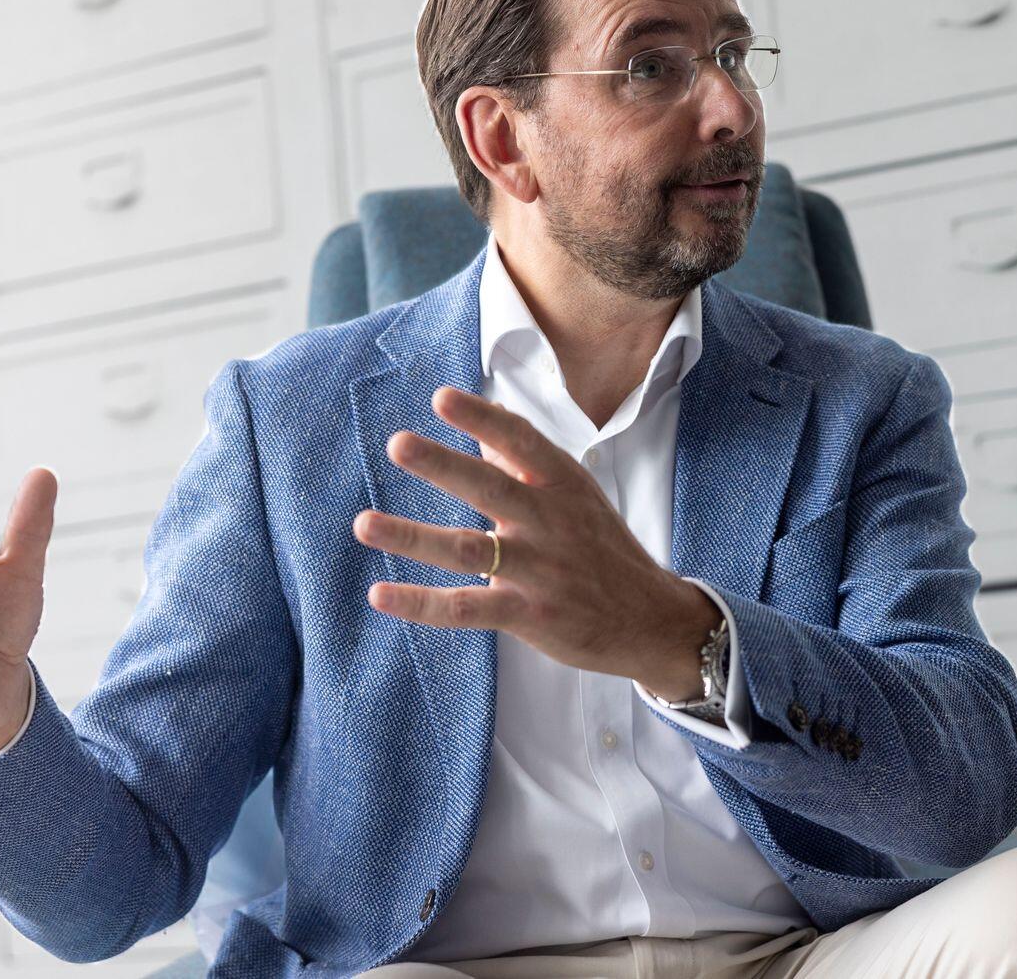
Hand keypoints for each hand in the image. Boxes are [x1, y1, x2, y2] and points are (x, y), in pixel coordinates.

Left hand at [353, 386, 717, 696]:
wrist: (653, 619)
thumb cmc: (604, 551)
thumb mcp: (577, 498)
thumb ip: (527, 468)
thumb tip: (481, 433)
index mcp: (563, 485)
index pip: (521, 442)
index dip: (482, 418)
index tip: (441, 397)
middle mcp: (551, 522)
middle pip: (490, 488)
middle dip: (443, 465)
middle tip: (398, 444)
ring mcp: (540, 570)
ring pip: (468, 549)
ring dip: (412, 536)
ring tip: (364, 523)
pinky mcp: (530, 616)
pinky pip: (466, 609)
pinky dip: (421, 604)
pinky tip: (380, 594)